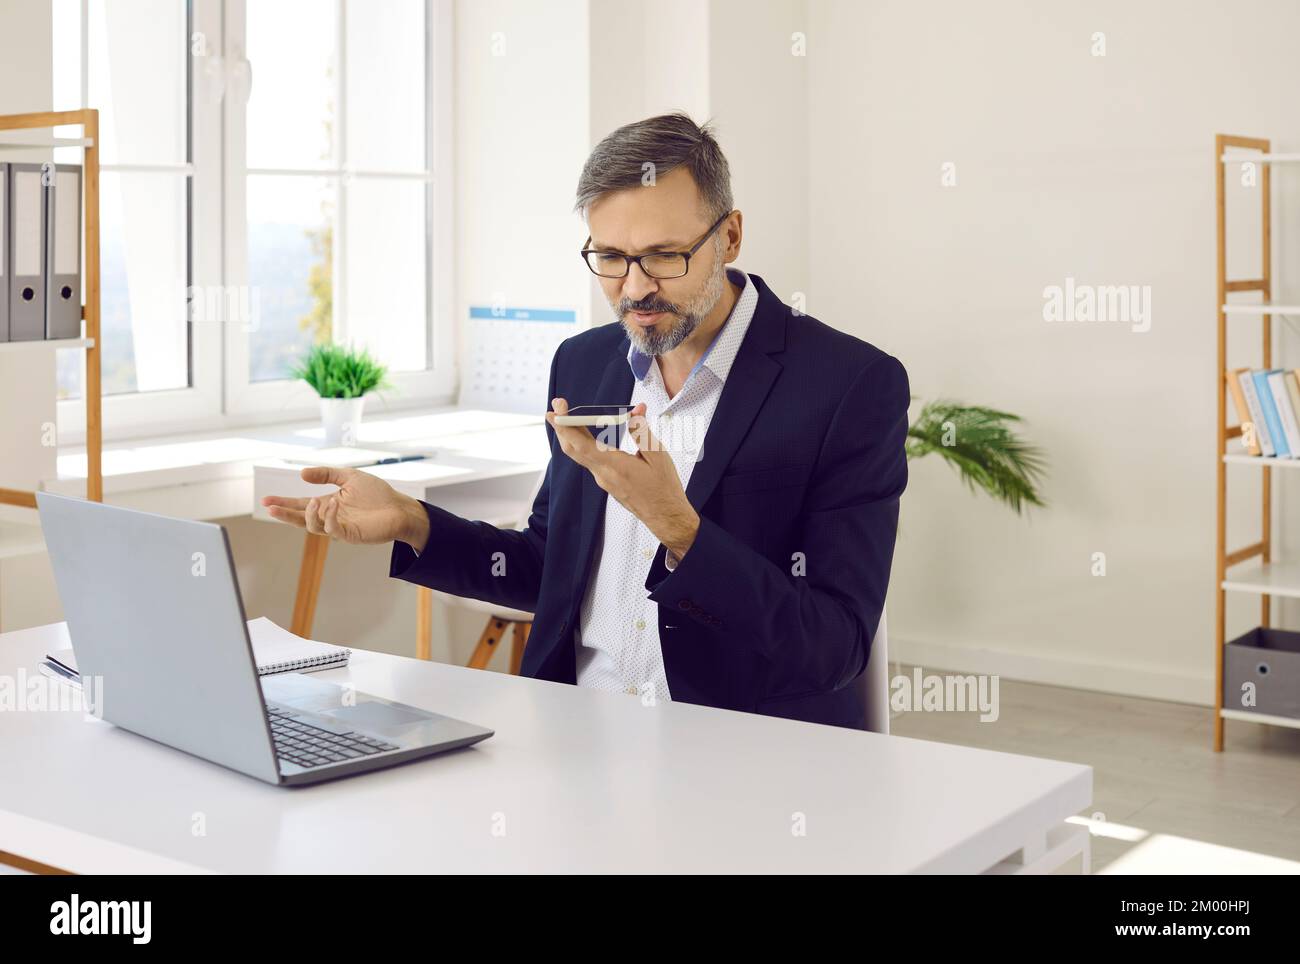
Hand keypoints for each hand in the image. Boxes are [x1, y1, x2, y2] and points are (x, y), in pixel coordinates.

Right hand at [261, 466, 430, 551]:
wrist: (399, 507)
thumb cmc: (377, 494)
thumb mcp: (349, 477)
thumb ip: (326, 474)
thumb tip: (301, 473)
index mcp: (327, 504)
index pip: (300, 504)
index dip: (284, 502)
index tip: (265, 500)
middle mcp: (330, 517)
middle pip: (301, 518)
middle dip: (285, 513)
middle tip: (270, 508)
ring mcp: (339, 527)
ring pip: (314, 527)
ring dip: (310, 514)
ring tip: (313, 502)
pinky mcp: (351, 534)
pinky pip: (333, 529)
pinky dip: (330, 517)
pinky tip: (332, 503)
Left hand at [545, 398, 699, 559]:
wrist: (665, 516)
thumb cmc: (663, 488)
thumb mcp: (657, 455)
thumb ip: (642, 431)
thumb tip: (636, 410)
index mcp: (615, 466)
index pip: (581, 444)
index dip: (565, 426)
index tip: (555, 411)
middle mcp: (603, 475)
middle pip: (573, 449)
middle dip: (562, 428)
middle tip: (556, 409)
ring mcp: (603, 480)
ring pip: (580, 455)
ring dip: (571, 436)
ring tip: (568, 418)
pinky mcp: (607, 483)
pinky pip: (590, 461)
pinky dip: (583, 445)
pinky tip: (587, 436)